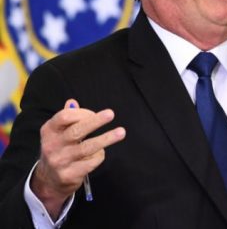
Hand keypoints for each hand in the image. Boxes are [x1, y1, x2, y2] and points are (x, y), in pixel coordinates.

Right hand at [30, 99, 125, 218]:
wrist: (48, 180)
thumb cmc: (59, 149)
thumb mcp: (57, 133)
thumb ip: (66, 117)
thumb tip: (72, 102)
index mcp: (49, 131)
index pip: (65, 117)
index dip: (82, 113)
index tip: (94, 113)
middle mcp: (52, 145)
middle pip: (76, 131)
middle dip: (95, 122)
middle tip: (111, 114)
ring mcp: (59, 161)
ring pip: (86, 148)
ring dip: (106, 139)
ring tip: (121, 132)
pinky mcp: (68, 175)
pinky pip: (90, 162)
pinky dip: (99, 156)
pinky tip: (100, 153)